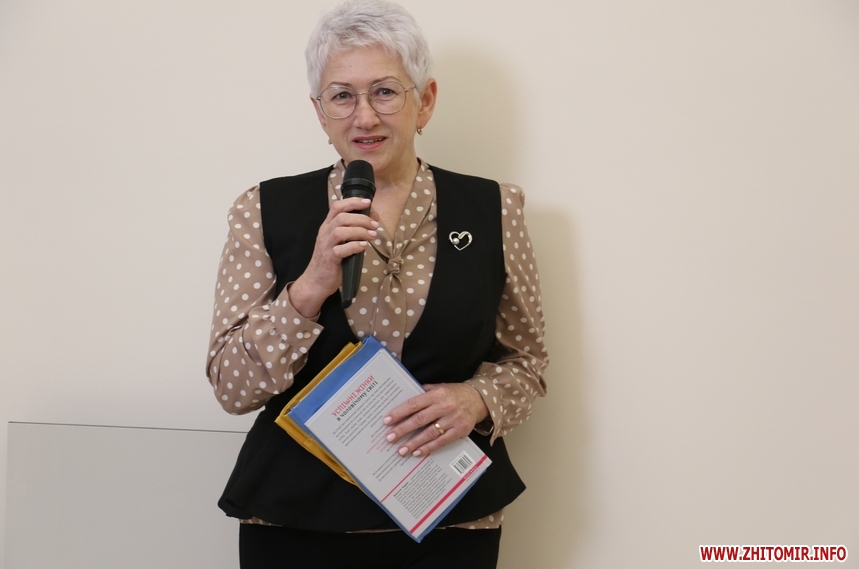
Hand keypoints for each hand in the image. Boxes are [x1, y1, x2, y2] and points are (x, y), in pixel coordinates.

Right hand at [289, 197, 378, 316]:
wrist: (315, 282)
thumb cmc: (330, 261)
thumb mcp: (340, 242)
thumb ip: (353, 230)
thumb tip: (372, 219)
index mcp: (327, 226)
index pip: (337, 207)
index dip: (352, 202)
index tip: (367, 202)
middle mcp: (325, 233)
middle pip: (341, 217)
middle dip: (361, 218)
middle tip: (375, 224)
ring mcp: (326, 246)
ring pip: (341, 231)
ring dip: (360, 231)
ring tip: (372, 235)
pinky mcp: (330, 259)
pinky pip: (341, 249)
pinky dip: (354, 246)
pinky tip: (363, 247)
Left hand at [383, 383, 489, 456]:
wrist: (479, 399)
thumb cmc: (454, 393)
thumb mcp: (439, 387)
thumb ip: (423, 393)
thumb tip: (403, 400)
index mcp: (437, 394)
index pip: (414, 404)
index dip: (399, 412)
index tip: (387, 420)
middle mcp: (445, 406)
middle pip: (420, 419)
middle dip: (403, 429)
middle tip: (390, 438)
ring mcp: (453, 419)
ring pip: (430, 433)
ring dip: (414, 442)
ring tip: (401, 450)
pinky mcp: (460, 431)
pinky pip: (442, 441)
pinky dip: (429, 447)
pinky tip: (417, 452)